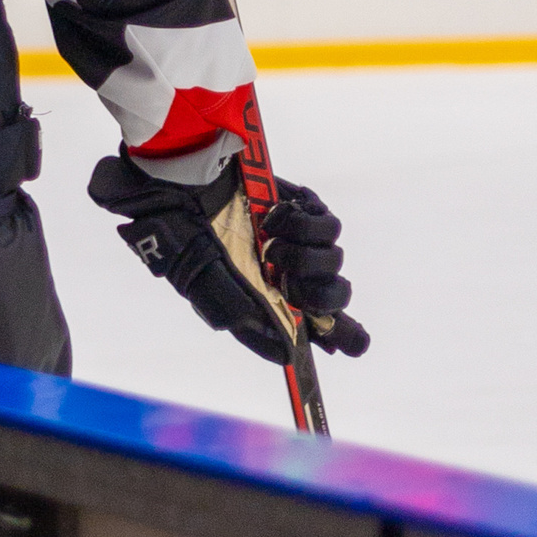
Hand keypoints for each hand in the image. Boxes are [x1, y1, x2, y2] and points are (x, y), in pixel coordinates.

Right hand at [88, 155, 367, 363]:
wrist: (181, 184)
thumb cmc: (183, 236)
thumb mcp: (203, 285)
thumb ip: (243, 318)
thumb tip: (284, 352)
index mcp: (267, 298)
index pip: (319, 326)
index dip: (345, 337)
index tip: (355, 342)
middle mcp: (288, 273)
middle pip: (335, 297)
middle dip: (322, 296)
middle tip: (291, 284)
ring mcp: (298, 241)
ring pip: (334, 262)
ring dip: (303, 259)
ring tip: (269, 245)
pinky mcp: (304, 209)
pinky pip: (326, 227)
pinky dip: (302, 227)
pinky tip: (271, 220)